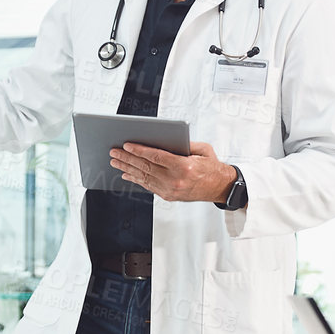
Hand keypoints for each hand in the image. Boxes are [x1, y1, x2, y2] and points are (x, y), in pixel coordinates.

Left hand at [110, 141, 236, 202]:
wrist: (220, 187)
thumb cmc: (212, 167)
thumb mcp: (202, 150)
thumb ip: (184, 144)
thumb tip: (164, 137)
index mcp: (184, 167)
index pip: (156, 157)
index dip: (140, 151)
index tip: (127, 145)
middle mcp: (176, 180)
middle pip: (146, 167)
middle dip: (127, 159)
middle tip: (114, 152)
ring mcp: (171, 190)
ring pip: (144, 178)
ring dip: (127, 169)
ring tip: (115, 162)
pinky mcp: (168, 196)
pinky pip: (148, 186)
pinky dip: (136, 179)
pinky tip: (126, 174)